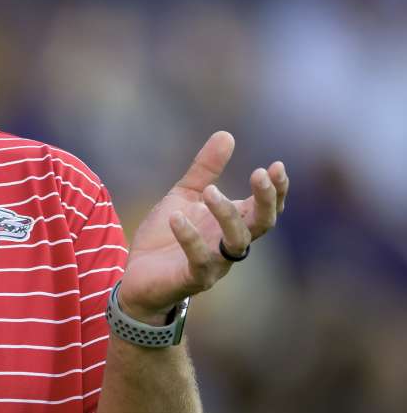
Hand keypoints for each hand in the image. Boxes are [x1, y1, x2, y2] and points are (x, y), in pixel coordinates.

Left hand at [119, 131, 288, 320]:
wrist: (136, 275)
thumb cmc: (166, 237)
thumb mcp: (184, 196)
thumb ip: (205, 170)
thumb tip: (226, 134)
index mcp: (232, 223)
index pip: (267, 208)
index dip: (276, 190)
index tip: (276, 166)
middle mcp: (230, 244)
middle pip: (262, 224)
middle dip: (266, 200)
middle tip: (258, 173)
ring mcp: (215, 264)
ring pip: (236, 243)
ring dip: (227, 215)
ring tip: (210, 191)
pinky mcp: (192, 279)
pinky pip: (200, 261)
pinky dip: (190, 238)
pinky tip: (177, 218)